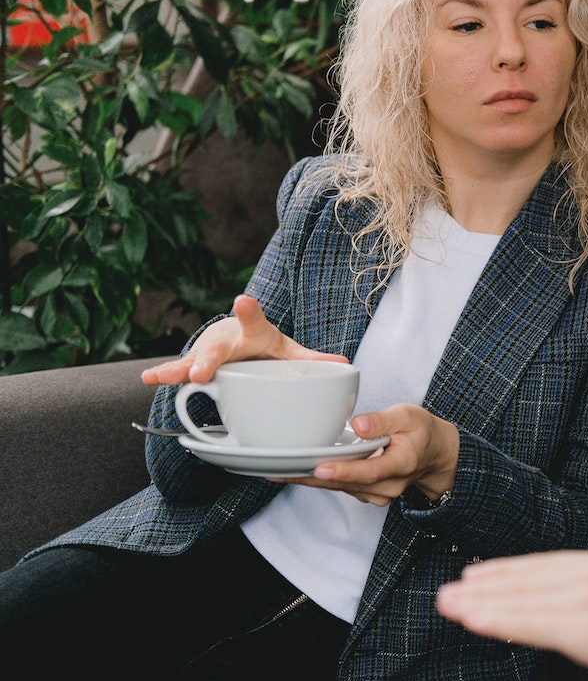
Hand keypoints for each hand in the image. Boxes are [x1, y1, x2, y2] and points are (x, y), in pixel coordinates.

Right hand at [141, 295, 346, 385]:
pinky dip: (163, 375)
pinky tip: (147, 378)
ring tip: (162, 377)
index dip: (249, 311)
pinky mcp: (193, 365)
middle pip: (217, 349)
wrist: (237, 341)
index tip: (243, 301)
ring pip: (191, 360)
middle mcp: (227, 340)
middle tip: (202, 371)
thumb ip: (312, 359)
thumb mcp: (287, 351)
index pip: (254, 320)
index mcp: (253, 332)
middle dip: (208, 360)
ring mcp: (207, 352)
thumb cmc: (263, 346)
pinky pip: (178, 371)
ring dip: (179, 370)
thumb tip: (346, 365)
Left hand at [281, 403, 459, 507]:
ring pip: (337, 487)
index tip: (320, 468)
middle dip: (310, 477)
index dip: (344, 471)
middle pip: (344, 483)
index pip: (370, 471)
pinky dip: (316, 479)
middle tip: (277, 469)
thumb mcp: (409, 416)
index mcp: (401, 464)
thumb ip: (383, 420)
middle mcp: (387, 486)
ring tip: (275, 469)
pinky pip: (338, 487)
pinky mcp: (365, 493)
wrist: (434, 455)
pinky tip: (294, 470)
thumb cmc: (420, 432)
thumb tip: (358, 424)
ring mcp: (376, 494)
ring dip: (308, 479)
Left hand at [436, 518, 587, 680]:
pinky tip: (471, 619)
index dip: (512, 569)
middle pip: (526, 578)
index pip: (548, 564)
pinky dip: (497, 619)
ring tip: (447, 604)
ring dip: (479, 602)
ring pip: (520, 600)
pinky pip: (529, 624)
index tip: (483, 573)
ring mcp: (583, 600)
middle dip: (485, 584)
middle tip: (449, 588)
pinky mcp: (581, 629)